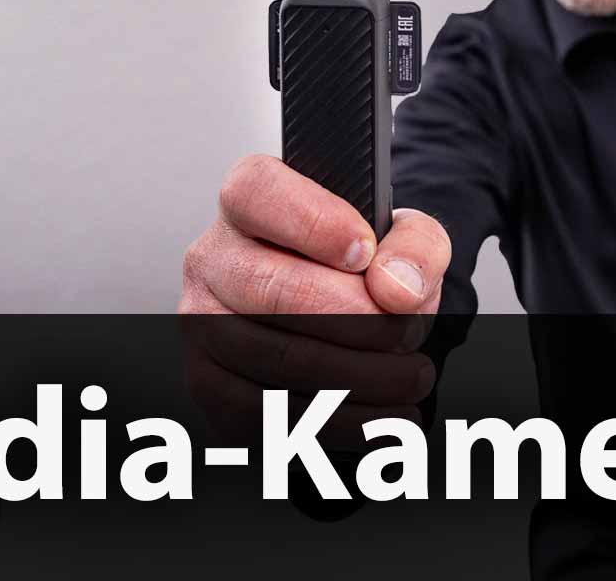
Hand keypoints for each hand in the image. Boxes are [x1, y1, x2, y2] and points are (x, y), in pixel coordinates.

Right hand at [179, 155, 450, 443]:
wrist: (330, 324)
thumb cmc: (357, 273)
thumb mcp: (400, 240)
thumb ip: (415, 245)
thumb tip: (395, 288)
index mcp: (248, 201)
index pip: (259, 193)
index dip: (314, 222)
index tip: (365, 254)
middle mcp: (211, 257)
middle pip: (274, 289)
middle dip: (361, 321)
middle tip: (407, 335)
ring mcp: (201, 323)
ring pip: (277, 359)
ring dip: (362, 378)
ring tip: (409, 377)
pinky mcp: (207, 383)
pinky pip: (269, 414)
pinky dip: (340, 423)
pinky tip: (381, 416)